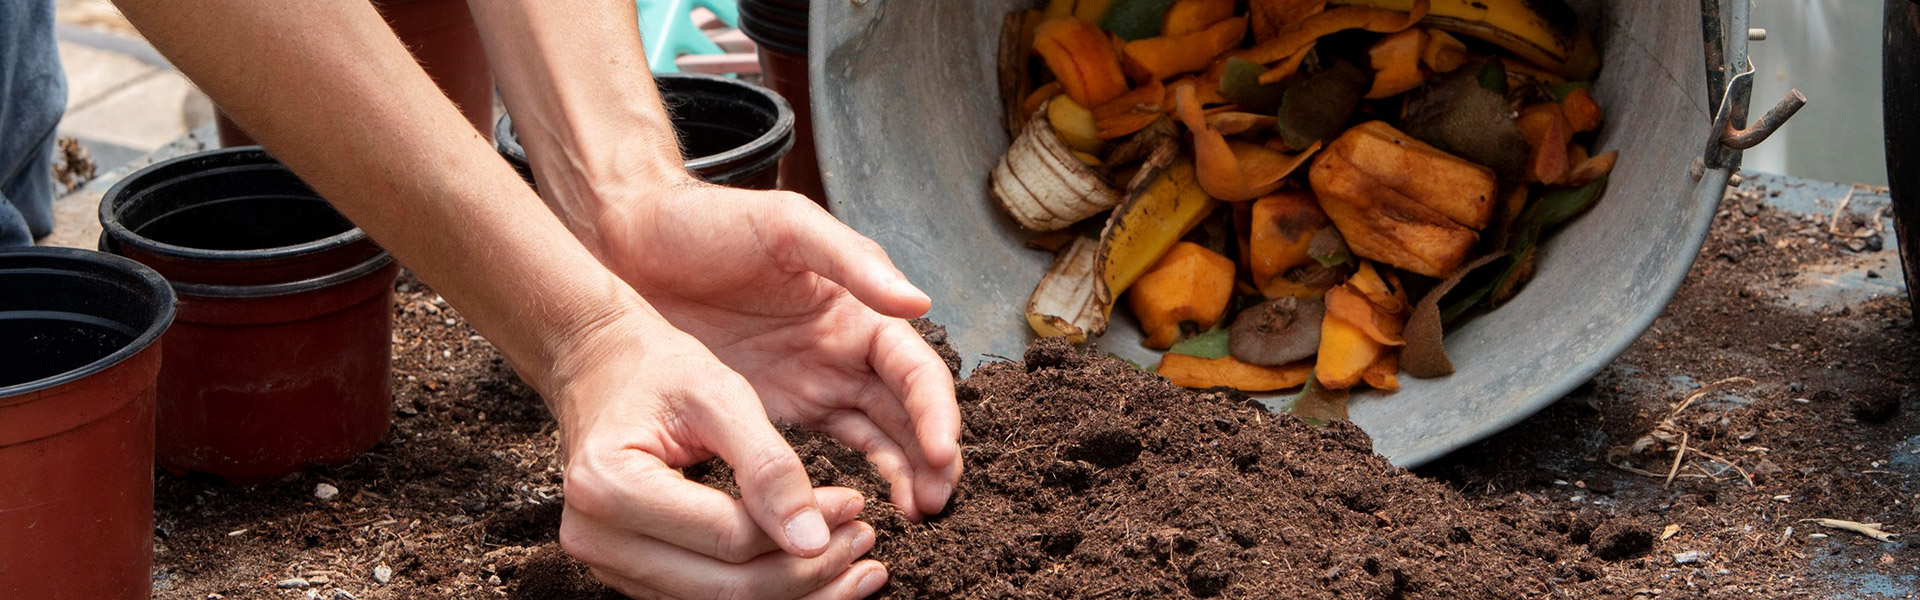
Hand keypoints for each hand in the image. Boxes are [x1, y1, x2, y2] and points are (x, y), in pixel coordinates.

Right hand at [550, 317, 891, 598]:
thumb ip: (767, 464)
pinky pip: (706, 598)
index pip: (730, 536)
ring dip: (795, 593)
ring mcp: (608, 563)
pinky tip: (814, 572)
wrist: (601, 368)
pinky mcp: (631, 573)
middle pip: (725, 588)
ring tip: (855, 567)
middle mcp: (597, 538)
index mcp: (610, 486)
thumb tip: (815, 540)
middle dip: (808, 574)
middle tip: (865, 543)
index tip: (857, 505)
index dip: (804, 529)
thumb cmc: (657, 369)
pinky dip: (766, 590)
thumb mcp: (717, 393)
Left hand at [583, 180, 963, 520]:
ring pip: (877, 439)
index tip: (942, 454)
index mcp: (858, 310)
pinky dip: (851, 482)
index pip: (915, 370)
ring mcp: (811, 384)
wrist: (629, 242)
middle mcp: (844, 352)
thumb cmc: (708, 223)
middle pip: (908, 413)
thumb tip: (920, 302)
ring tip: (916, 517)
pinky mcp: (772, 411)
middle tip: (936, 504)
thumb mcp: (785, 226)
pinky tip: (857, 512)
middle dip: (931, 458)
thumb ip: (852, 262)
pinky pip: (825, 453)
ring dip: (902, 476)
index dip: (935, 412)